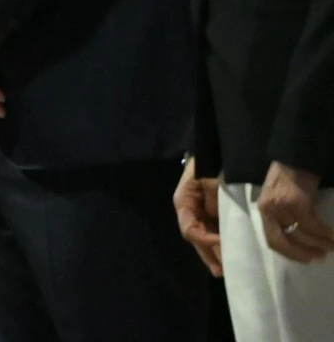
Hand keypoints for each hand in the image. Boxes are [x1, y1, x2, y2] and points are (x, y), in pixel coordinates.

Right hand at [173, 156, 223, 276]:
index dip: (204, 240)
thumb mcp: (211, 178)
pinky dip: (222, 242)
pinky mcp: (212, 212)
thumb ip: (213, 201)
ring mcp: (200, 211)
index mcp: (184, 201)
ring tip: (228, 267)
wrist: (219, 148)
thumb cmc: (212, 161)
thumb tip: (220, 225)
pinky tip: (233, 251)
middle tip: (222, 270)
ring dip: (215, 251)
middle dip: (208, 254)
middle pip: (196, 237)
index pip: (189, 228)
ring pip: (204, 237)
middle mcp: (189, 209)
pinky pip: (214, 230)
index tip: (222, 244)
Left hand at [257, 161, 332, 262]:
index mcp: (263, 210)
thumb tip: (294, 235)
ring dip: (319, 244)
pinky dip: (325, 234)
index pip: (271, 240)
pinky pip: (313, 226)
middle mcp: (269, 210)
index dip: (288, 253)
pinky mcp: (299, 203)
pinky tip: (333, 238)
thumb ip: (280, 215)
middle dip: (301, 253)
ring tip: (330, 248)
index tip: (303, 259)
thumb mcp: (276, 197)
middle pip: (282, 242)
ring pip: (302, 235)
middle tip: (317, 257)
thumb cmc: (287, 177)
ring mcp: (283, 207)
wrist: (295, 157)